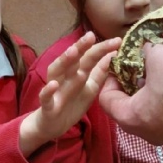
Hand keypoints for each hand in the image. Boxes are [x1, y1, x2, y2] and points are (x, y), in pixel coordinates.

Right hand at [20, 33, 119, 154]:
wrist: (52, 126)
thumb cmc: (71, 104)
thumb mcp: (89, 89)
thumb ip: (99, 73)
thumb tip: (111, 54)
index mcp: (76, 73)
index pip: (89, 57)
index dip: (101, 48)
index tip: (117, 40)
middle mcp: (64, 77)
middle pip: (73, 60)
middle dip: (81, 47)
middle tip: (91, 36)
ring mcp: (55, 91)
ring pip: (57, 72)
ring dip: (64, 62)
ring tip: (73, 51)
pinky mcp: (47, 106)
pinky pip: (45, 97)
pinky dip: (48, 91)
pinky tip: (53, 84)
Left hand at [98, 43, 162, 144]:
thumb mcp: (160, 57)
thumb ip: (146, 51)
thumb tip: (146, 47)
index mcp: (128, 118)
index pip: (105, 98)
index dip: (109, 77)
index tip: (119, 62)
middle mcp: (142, 132)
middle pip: (128, 103)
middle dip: (132, 80)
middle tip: (140, 63)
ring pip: (150, 107)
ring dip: (153, 86)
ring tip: (162, 66)